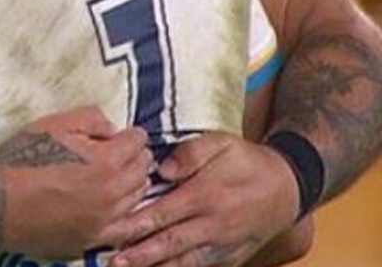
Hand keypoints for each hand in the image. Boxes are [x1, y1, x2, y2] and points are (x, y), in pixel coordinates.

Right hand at [0, 106, 152, 259]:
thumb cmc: (21, 161)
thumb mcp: (52, 124)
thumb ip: (90, 119)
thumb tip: (112, 129)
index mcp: (105, 162)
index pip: (138, 142)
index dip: (131, 134)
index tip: (125, 135)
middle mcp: (112, 194)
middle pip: (143, 169)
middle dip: (135, 157)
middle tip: (122, 152)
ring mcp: (105, 221)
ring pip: (138, 198)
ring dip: (133, 183)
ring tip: (117, 175)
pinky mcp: (94, 240)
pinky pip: (126, 228)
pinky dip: (128, 214)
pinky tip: (117, 205)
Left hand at [107, 132, 304, 266]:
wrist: (287, 188)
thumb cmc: (247, 161)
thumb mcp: (221, 143)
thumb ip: (190, 153)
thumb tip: (162, 169)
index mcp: (205, 195)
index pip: (162, 213)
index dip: (135, 224)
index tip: (111, 230)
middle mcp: (213, 225)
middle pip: (169, 243)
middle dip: (139, 255)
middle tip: (113, 262)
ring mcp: (223, 246)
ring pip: (184, 263)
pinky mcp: (230, 258)